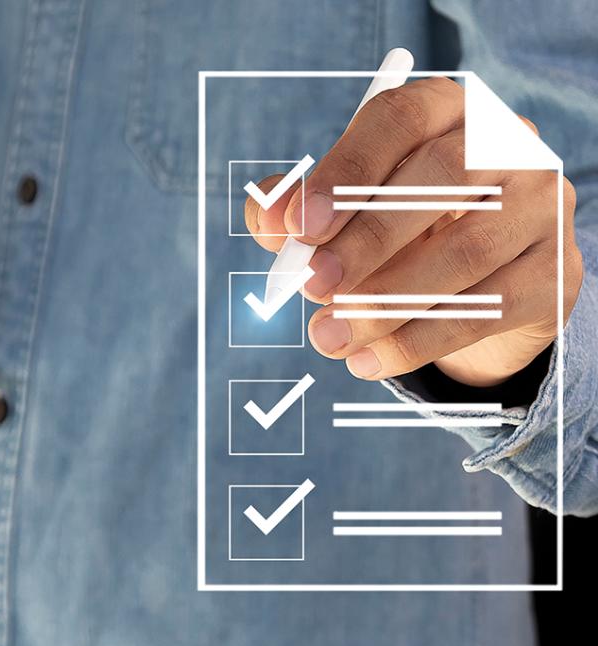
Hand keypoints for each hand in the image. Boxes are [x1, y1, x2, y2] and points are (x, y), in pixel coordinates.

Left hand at [246, 77, 581, 386]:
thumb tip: (266, 219)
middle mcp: (509, 144)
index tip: (298, 227)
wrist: (477, 282)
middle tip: (311, 287)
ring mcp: (543, 206)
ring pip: (466, 252)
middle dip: (366, 241)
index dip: (346, 170)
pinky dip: (418, 341)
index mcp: (446, 109)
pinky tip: (367, 360)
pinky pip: (486, 311)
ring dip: (385, 303)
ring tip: (327, 335)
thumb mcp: (341, 210)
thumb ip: (296, 210)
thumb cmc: (396, 227)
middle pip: (441, 178)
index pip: (400, 120)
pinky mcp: (556, 272)